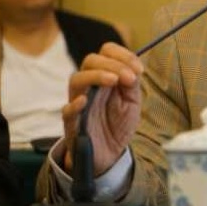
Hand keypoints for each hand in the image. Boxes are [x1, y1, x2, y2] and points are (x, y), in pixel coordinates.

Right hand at [61, 42, 143, 174]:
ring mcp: (79, 102)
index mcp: (105, 76)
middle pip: (91, 61)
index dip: (122, 55)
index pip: (107, 52)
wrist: (110, 153)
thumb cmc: (119, 124)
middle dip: (112, 64)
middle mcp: (90, 85)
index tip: (139, 69)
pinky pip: (67, 110)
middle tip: (130, 78)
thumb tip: (133, 70)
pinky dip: (74, 104)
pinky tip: (85, 100)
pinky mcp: (72, 123)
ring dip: (96, 76)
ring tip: (114, 81)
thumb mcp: (132, 101)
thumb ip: (132, 84)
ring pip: (76, 79)